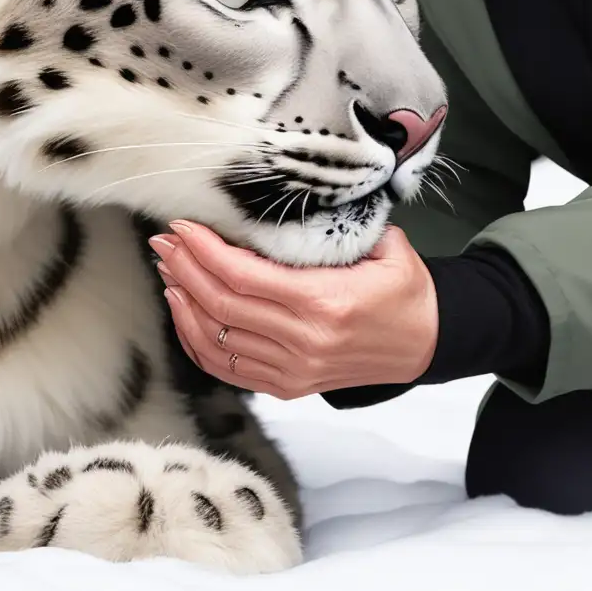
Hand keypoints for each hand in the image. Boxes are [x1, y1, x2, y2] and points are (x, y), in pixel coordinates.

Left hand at [146, 220, 438, 398]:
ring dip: (184, 303)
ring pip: (217, 340)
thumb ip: (336, 229)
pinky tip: (184, 313)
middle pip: (221, 306)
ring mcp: (293, 371)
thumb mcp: (385, 247)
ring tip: (168, 271)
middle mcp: (304, 342)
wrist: (425, 343)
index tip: (184, 227)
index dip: (205, 251)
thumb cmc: (405, 291)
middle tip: (165, 242)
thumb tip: (288, 203)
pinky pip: (227, 368)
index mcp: (325, 303)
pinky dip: (197, 341)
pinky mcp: (288, 387)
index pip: (244, 277)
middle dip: (185, 270)